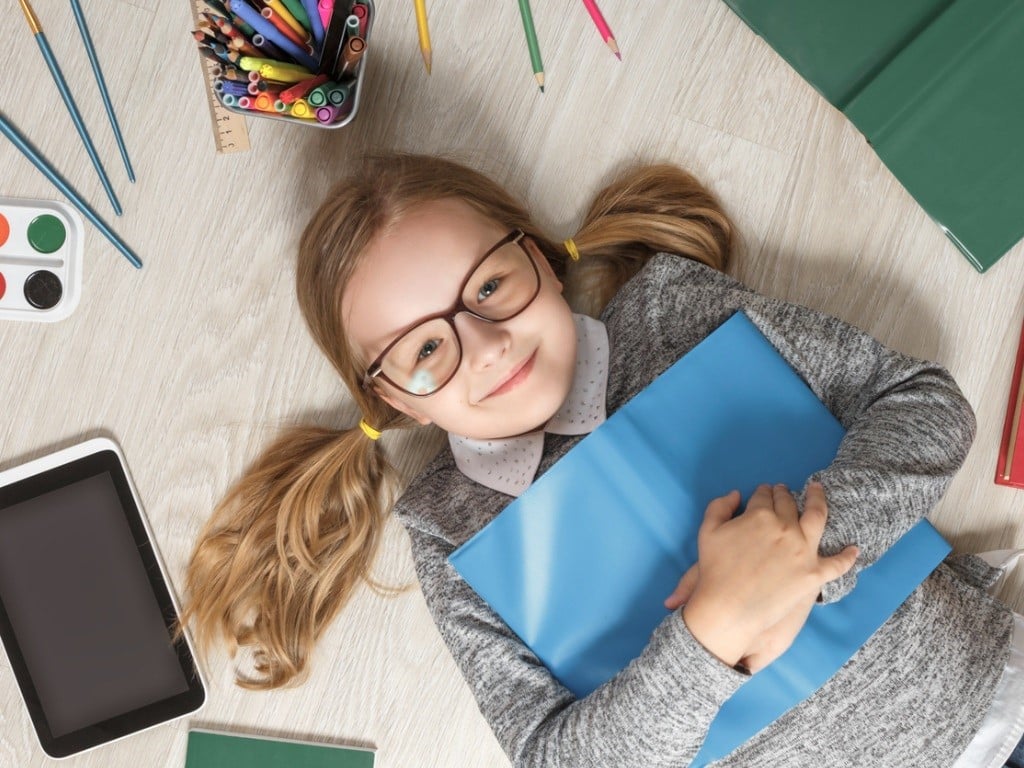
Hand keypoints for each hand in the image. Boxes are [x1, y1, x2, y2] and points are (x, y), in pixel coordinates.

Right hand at [670, 482, 857, 666]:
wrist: (728, 608)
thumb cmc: (715, 570)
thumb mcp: (707, 531)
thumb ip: (719, 506)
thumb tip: (736, 494)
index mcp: (760, 515)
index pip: (764, 496)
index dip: (763, 492)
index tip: (765, 491)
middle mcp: (786, 527)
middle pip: (788, 504)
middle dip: (785, 494)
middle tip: (784, 491)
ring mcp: (804, 551)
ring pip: (817, 518)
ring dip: (818, 501)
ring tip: (817, 492)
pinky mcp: (814, 574)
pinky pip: (837, 564)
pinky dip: (848, 557)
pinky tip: (854, 549)